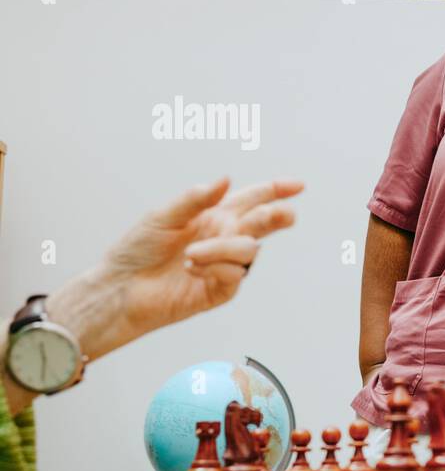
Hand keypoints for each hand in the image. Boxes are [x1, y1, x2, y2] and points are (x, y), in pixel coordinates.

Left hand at [46, 177, 302, 360]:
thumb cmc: (137, 250)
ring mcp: (225, 265)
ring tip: (190, 255)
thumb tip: (225, 179)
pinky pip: (234, 275)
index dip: (276, 191)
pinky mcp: (221, 290)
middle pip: (264, 224)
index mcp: (214, 216)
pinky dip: (214, 268)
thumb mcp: (162, 216)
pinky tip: (191, 269)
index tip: (297, 185)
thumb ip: (195, 198)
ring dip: (221, 248)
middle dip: (277, 216)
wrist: (120, 288)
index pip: (253, 199)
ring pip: (248, 250)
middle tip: (284, 213)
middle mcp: (224, 238)